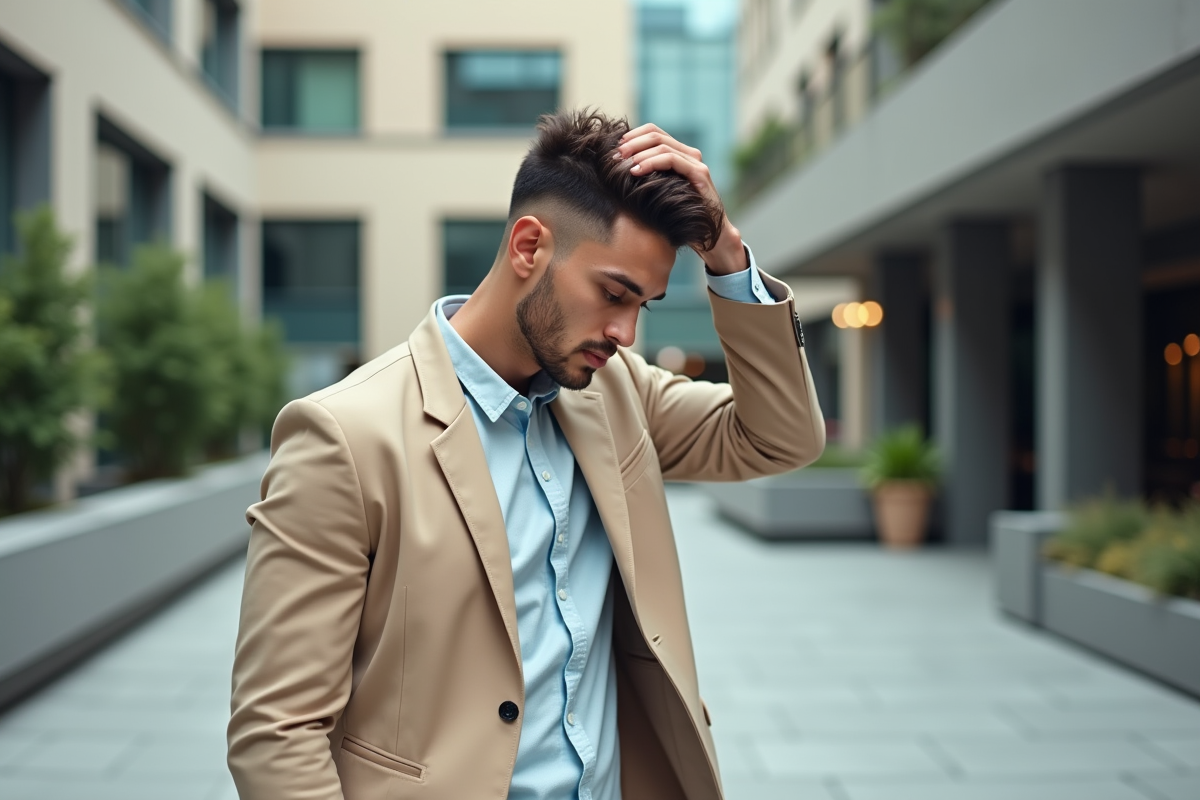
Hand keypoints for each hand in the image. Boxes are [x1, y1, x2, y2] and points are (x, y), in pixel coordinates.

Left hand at [616, 123, 746, 274]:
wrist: (711, 235)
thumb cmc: (681, 217)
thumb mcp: (659, 193)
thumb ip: (647, 178)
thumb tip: (618, 170)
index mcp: (679, 154)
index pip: (654, 132)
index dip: (633, 136)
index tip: (615, 149)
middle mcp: (689, 154)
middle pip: (655, 134)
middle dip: (632, 142)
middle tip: (615, 155)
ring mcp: (695, 163)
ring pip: (662, 145)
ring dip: (638, 152)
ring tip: (623, 163)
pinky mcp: (700, 174)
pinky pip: (671, 160)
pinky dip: (651, 163)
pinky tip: (636, 171)